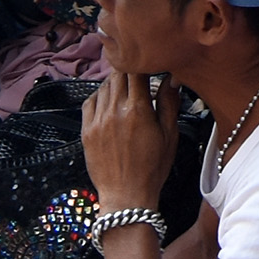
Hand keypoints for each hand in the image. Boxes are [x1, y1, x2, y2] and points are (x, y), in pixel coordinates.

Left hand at [83, 69, 176, 215]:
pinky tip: (109, 101)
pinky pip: (90, 102)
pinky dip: (99, 96)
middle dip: (129, 70)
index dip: (143, 62)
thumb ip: (169, 104)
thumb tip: (171, 79)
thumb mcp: (169, 136)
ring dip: (115, 82)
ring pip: (104, 86)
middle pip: (118, 74)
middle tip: (137, 73)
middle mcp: (115, 111)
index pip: (136, 70)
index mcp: (138, 110)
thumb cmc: (152, 169)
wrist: (127, 196)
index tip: (149, 63)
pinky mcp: (87, 131)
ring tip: (125, 89)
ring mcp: (98, 120)